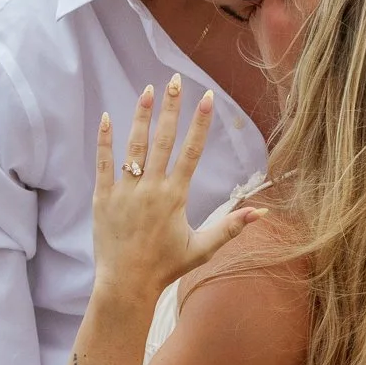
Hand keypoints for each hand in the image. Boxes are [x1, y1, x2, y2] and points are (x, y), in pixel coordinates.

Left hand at [94, 76, 258, 296]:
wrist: (126, 284)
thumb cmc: (166, 267)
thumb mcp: (203, 248)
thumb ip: (231, 227)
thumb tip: (262, 212)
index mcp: (175, 197)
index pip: (191, 151)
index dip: (200, 122)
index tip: (206, 98)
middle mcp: (150, 189)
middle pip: (163, 139)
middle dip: (172, 108)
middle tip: (176, 80)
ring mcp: (124, 191)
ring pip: (133, 146)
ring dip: (141, 116)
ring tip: (147, 90)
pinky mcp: (103, 197)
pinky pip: (103, 163)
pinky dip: (105, 140)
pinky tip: (107, 117)